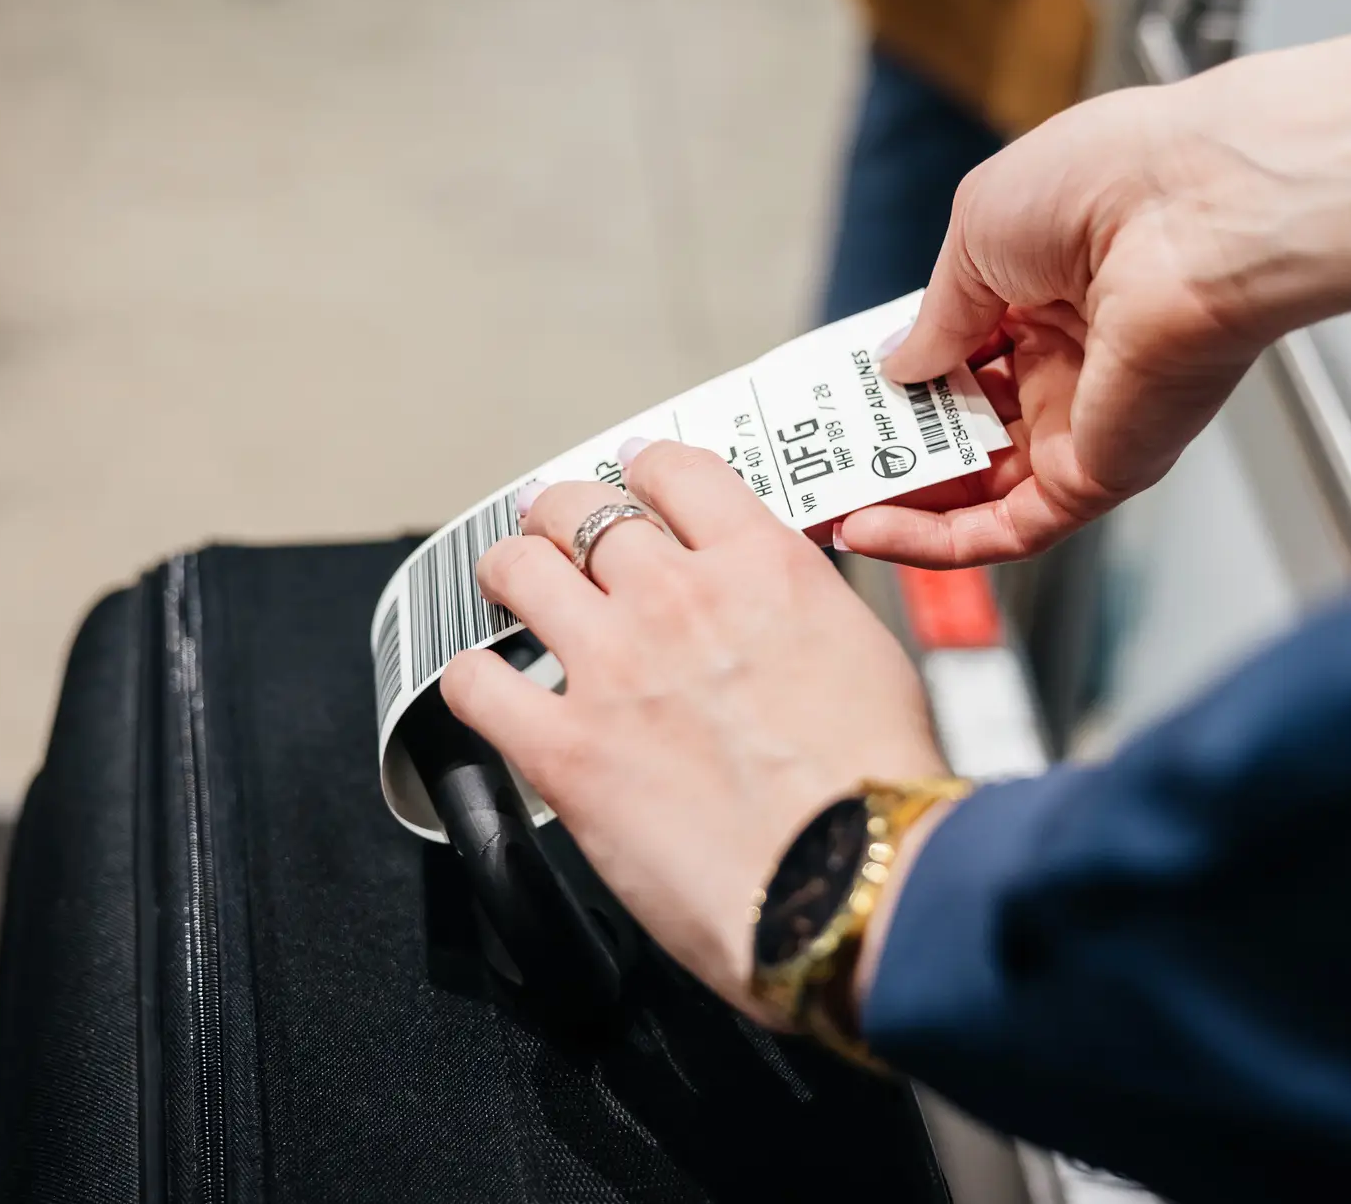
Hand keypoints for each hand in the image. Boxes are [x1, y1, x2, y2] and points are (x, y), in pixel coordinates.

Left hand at [440, 441, 948, 1019]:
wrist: (854, 879)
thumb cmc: (879, 791)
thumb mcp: (866, 655)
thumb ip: (799, 615)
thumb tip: (773, 621)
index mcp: (763, 567)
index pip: (676, 470)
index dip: (644, 471)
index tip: (635, 484)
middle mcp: (679, 598)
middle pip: (580, 507)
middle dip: (562, 514)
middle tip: (556, 532)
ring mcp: (613, 666)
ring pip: (517, 569)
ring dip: (508, 572)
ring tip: (510, 589)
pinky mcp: (563, 747)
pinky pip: (474, 682)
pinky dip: (471, 679)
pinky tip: (488, 689)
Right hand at [844, 0, 1350, 566]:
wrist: (1204, 212)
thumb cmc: (1111, 182)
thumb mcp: (980, 227)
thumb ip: (934, 313)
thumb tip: (896, 370)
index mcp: (1050, 286)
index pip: (960, 350)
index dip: (897, 378)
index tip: (834, 400)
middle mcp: (1072, 360)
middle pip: (965, 428)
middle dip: (888, 448)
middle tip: (815, 463)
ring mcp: (1086, 422)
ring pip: (978, 490)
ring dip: (899, 502)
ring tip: (821, 502)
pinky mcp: (1100, 473)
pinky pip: (1007, 528)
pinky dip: (936, 543)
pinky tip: (870, 533)